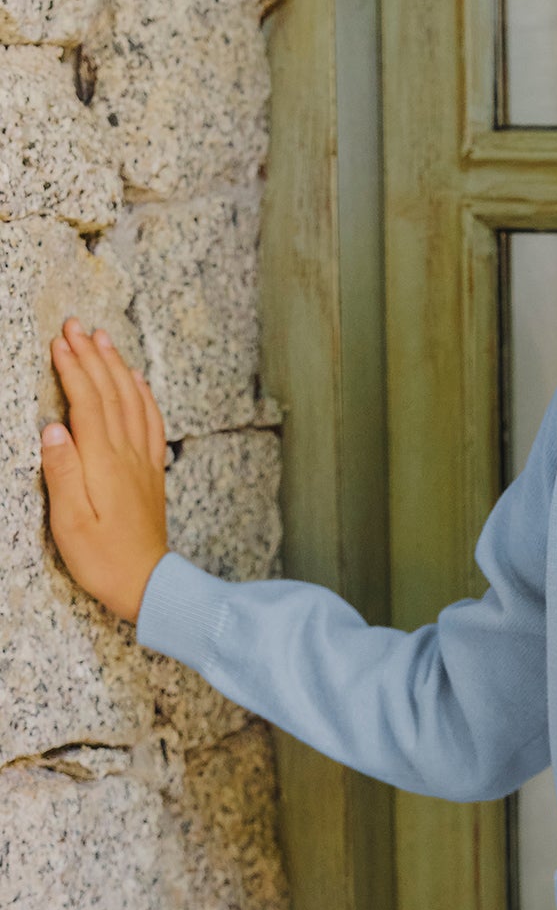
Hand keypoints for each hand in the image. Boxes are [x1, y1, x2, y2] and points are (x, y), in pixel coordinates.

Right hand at [41, 319, 169, 623]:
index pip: (87, 402)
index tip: (59, 341)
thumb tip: (52, 428)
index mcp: (103, 462)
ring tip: (104, 340)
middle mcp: (128, 455)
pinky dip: (143, 395)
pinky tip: (137, 382)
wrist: (148, 584)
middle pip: (111, 393)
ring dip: (118, 367)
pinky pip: (151, 423)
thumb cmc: (103, 558)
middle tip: (76, 325)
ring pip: (133, 402)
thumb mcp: (68, 522)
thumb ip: (61, 472)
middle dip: (92, 356)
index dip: (73, 369)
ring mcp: (143, 462)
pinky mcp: (152, 473)